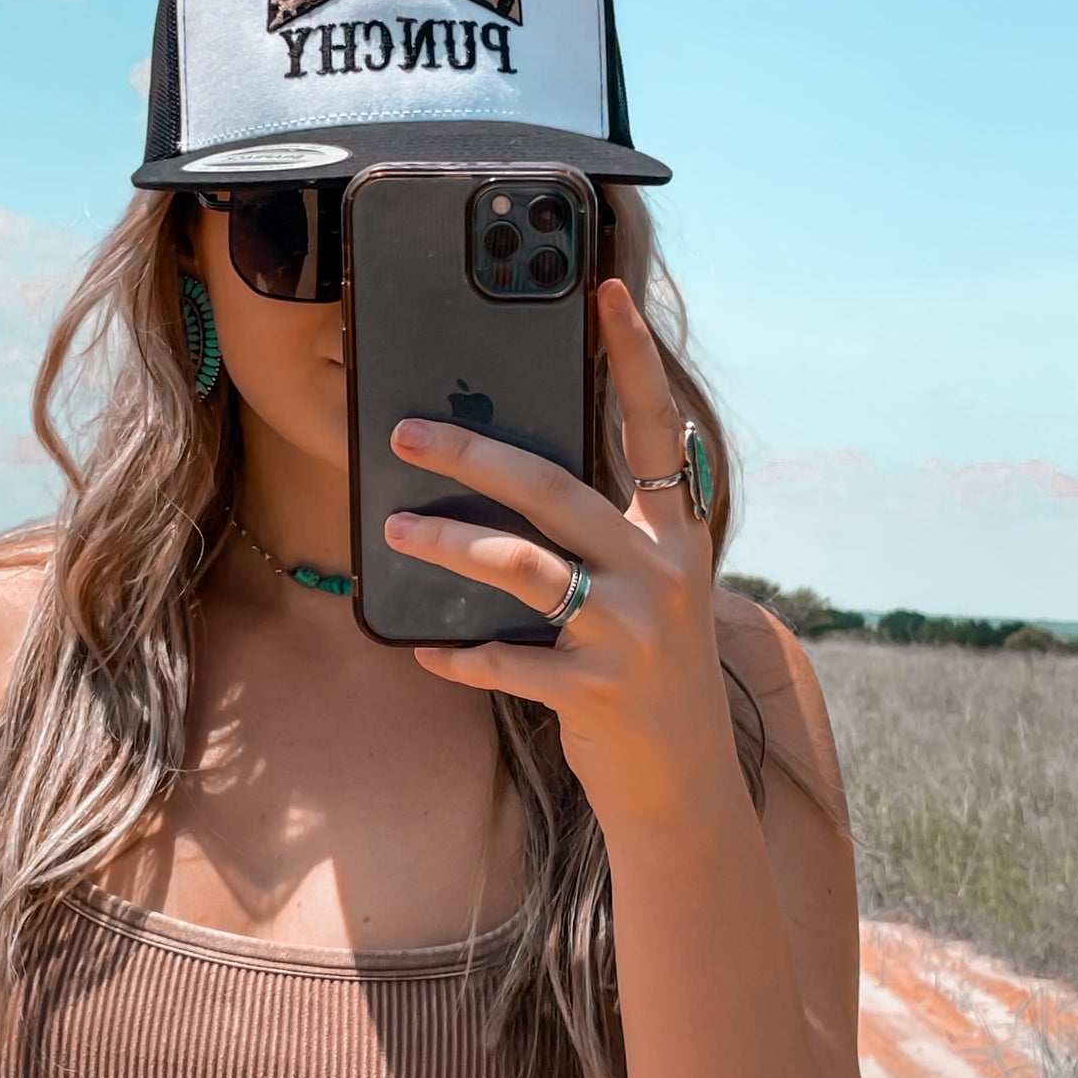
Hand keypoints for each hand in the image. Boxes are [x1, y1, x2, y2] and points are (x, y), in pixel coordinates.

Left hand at [383, 276, 734, 829]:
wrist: (686, 785)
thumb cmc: (648, 671)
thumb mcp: (647, 592)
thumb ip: (601, 537)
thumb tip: (506, 480)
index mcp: (675, 535)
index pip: (654, 427)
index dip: (632, 357)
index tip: (604, 292)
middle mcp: (661, 574)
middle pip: (556, 491)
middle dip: (472, 456)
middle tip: (406, 431)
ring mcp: (630, 635)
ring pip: (521, 568)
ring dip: (446, 546)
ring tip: (391, 528)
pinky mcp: (595, 694)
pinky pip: (505, 662)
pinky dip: (456, 654)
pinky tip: (421, 647)